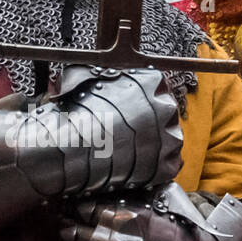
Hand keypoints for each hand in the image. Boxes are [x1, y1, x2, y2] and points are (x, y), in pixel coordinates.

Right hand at [43, 67, 183, 194]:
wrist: (72, 149)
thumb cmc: (77, 114)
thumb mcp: (84, 78)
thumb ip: (101, 75)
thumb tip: (94, 74)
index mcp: (152, 82)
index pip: (157, 88)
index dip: (143, 100)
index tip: (134, 108)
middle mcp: (166, 107)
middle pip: (165, 113)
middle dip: (150, 122)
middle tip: (129, 131)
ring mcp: (169, 137)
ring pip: (168, 139)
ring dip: (153, 144)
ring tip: (129, 149)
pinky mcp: (166, 164)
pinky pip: (168, 164)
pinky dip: (155, 166)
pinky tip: (137, 163)